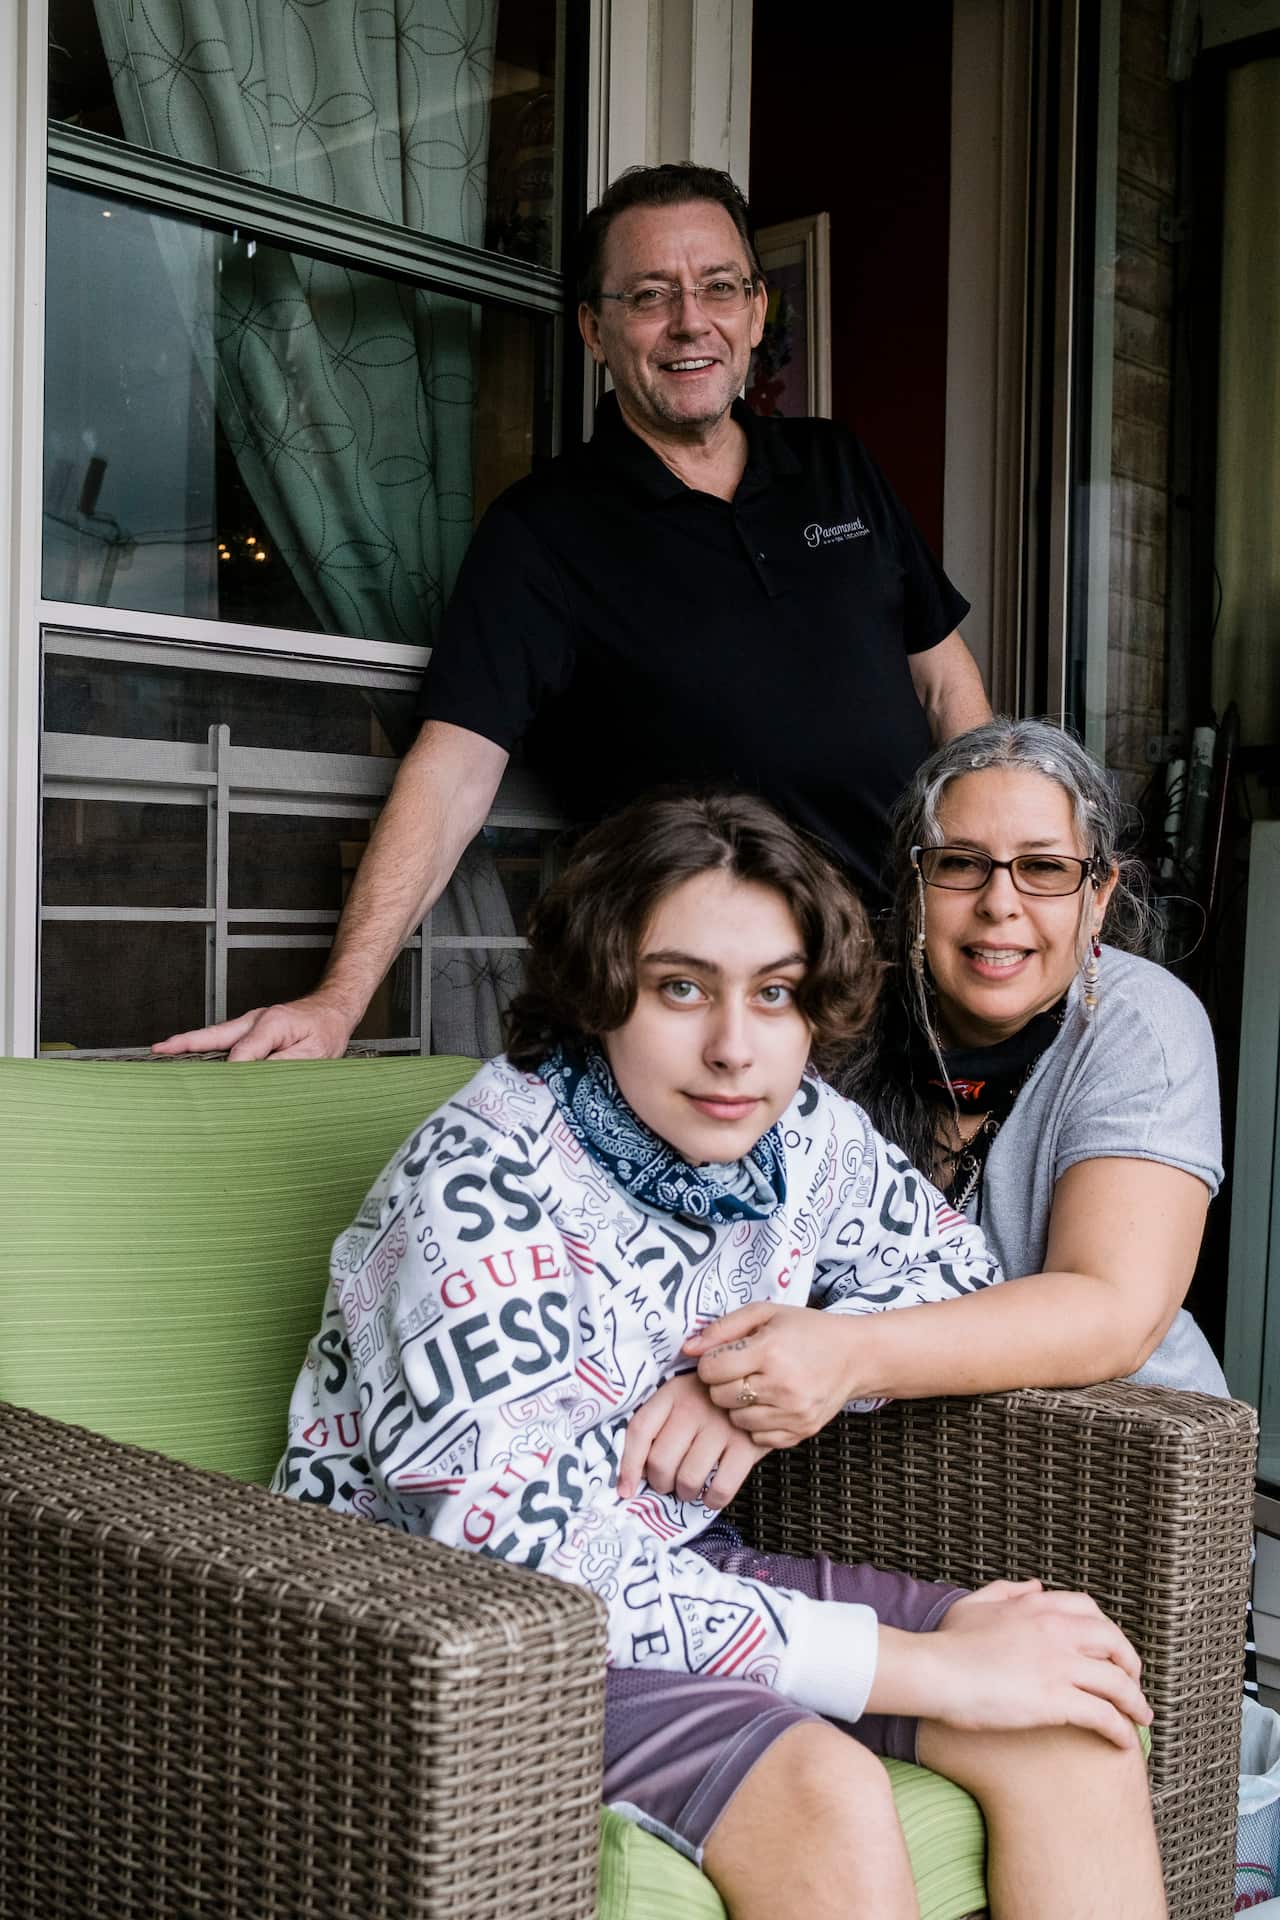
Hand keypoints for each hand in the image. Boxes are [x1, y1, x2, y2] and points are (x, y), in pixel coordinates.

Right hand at [152, 994, 354, 1060]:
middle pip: (214, 1035)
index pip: (242, 1055)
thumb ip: (283, 1066)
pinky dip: (200, 1044)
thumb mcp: (314, 1054)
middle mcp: (254, 1020)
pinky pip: (220, 1037)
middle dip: (186, 1044)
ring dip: (187, 1043)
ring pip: (213, 1035)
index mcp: (271, 1024)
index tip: (214, 1094)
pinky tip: (182, 1051)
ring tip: (159, 1052)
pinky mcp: (247, 1029)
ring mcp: (248, 1023)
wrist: (331, 1011)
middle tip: (158, 1052)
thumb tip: (252, 1080)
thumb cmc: (325, 1032)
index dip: (229, 1076)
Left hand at [618, 1371, 770, 1508]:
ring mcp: (721, 1426)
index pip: (640, 1431)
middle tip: (668, 1483)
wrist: (763, 1385)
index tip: (625, 1490)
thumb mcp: (682, 1393)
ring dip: (685, 1493)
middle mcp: (694, 1408)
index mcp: (673, 1392)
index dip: (628, 1466)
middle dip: (660, 1483)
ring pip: (688, 1479)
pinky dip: (712, 1499)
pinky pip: (721, 1488)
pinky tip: (711, 1495)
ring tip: (689, 1488)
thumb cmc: (714, 1397)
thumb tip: (634, 1471)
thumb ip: (660, 1420)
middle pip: (661, 1462)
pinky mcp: (746, 1445)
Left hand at [683, 1302, 864, 1445]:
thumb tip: (688, 1349)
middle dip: (723, 1384)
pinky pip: (757, 1437)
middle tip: (741, 1371)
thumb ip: (722, 1329)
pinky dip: (758, 1423)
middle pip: (720, 1396)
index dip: (711, 1362)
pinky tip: (771, 1403)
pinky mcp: (800, 1432)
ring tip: (758, 1386)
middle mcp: (781, 1385)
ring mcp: (792, 1413)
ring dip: (739, 1405)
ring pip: (736, 1419)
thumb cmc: (808, 1330)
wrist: (856, 1356)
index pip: (711, 1369)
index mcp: (770, 1350)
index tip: (724, 1357)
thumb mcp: (765, 1313)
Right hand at [891, 1579, 1151, 1750]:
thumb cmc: (947, 1642)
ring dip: (1135, 1702)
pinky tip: (1124, 1743)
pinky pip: (1104, 1715)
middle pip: (1114, 1643)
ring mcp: (1059, 1664)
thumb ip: (1007, 1591)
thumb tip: (1034, 1586)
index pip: (1090, 1611)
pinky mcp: (1057, 1700)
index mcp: (1037, 1606)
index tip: (1110, 1650)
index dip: (1107, 1632)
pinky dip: (1121, 1729)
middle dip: (1131, 1664)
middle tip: (1133, 1683)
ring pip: (1118, 1682)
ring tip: (1141, 1718)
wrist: (935, 1671)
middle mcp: (1056, 1630)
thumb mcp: (975, 1604)